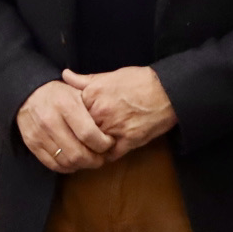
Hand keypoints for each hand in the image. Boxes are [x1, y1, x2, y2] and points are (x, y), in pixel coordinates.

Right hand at [18, 80, 115, 172]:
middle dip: (95, 160)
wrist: (29, 94)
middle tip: (102, 157)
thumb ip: (95, 104)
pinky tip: (75, 161)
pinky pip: (53, 164)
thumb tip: (114, 122)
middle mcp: (50, 120)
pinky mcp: (31, 144)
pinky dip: (67, 167)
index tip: (109, 143)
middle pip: (78, 153)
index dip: (103, 144)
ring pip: (66, 161)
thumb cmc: (59, 94)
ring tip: (89, 159)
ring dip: (82, 165)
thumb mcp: (77, 91)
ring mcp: (39, 134)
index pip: (88, 134)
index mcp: (65, 105)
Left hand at [62, 66, 177, 158]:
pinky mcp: (129, 141)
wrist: (167, 91)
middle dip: (78, 136)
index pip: (70, 114)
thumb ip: (85, 80)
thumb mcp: (110, 75)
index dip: (70, 120)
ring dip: (91, 148)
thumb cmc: (139, 81)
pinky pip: (110, 155)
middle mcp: (101, 113)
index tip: (71, 123)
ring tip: (91, 148)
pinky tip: (105, 152)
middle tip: (77, 139)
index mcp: (93, 95)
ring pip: (93, 145)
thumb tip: (65, 75)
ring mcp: (114, 128)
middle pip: (79, 131)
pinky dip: (106, 156)